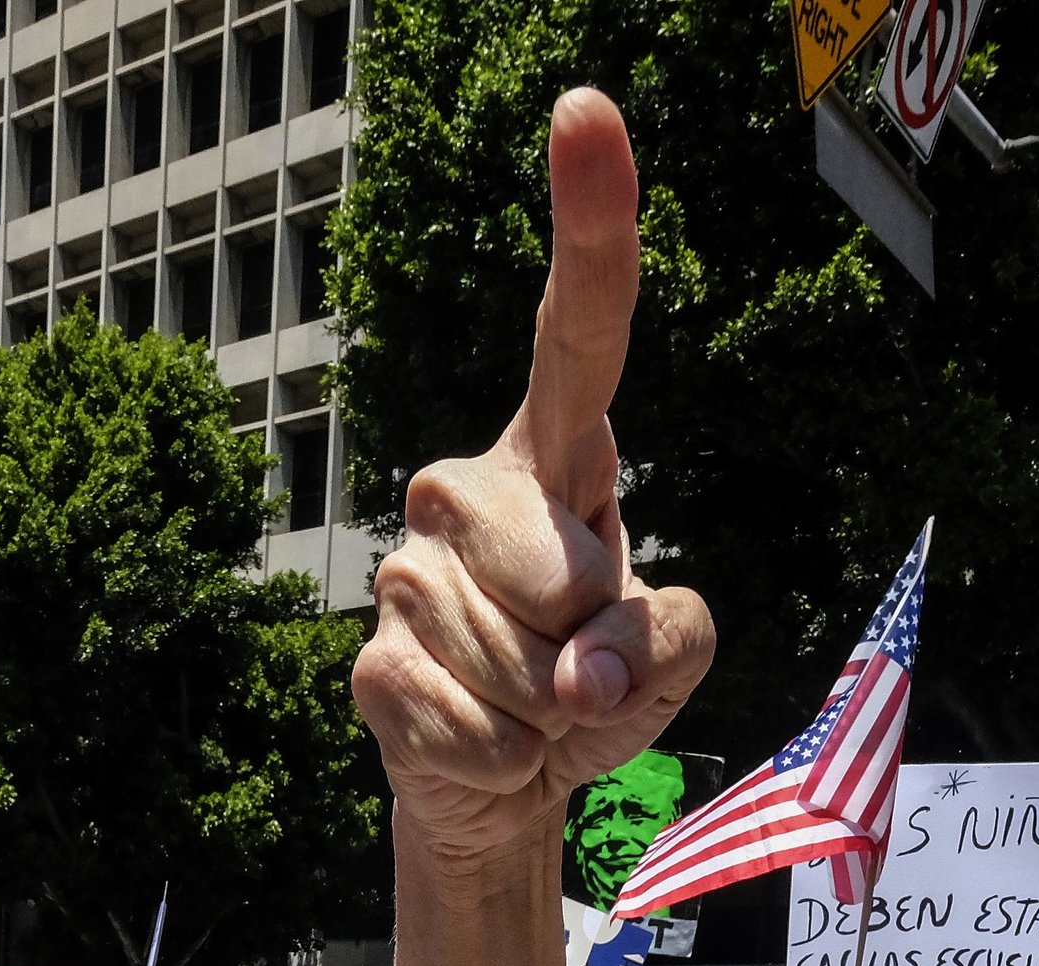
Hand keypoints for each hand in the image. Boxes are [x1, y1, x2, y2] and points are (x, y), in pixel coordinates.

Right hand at [351, 89, 714, 862]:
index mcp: (552, 456)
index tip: (586, 110)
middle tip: (569, 667)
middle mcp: (463, 489)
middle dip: (590, 647)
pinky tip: (480, 741)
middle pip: (566, 574)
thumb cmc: (591, 688)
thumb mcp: (668, 659)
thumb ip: (665, 643)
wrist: (500, 782)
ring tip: (524, 706)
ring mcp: (405, 572)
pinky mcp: (370, 664)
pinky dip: (500, 760)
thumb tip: (581, 671)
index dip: (589, 225)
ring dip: (547, 716)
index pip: (578, 331)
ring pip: (523, 669)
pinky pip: (473, 730)